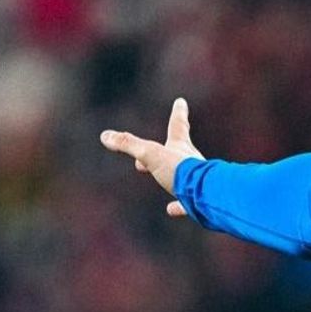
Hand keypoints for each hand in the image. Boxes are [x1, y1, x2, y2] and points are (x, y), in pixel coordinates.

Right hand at [100, 98, 204, 216]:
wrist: (205, 195)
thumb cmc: (180, 171)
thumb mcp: (149, 155)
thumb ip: (128, 145)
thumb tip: (105, 136)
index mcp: (180, 147)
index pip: (178, 125)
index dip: (178, 113)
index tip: (181, 102)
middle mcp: (191, 162)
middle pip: (179, 151)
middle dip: (169, 147)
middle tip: (159, 148)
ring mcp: (196, 182)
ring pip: (184, 176)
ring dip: (173, 175)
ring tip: (164, 178)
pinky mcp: (198, 201)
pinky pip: (186, 203)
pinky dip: (178, 205)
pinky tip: (170, 210)